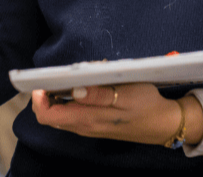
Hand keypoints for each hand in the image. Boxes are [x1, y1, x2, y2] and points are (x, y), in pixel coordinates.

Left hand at [31, 84, 202, 146]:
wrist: (164, 124)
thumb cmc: (147, 106)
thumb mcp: (126, 94)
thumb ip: (99, 94)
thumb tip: (74, 90)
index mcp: (87, 119)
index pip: (47, 116)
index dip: (38, 99)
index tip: (41, 81)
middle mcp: (83, 126)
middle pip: (50, 115)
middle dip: (46, 94)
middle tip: (55, 75)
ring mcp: (88, 127)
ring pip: (60, 114)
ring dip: (59, 95)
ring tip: (71, 78)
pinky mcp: (94, 124)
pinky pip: (72, 113)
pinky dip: (70, 99)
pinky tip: (83, 87)